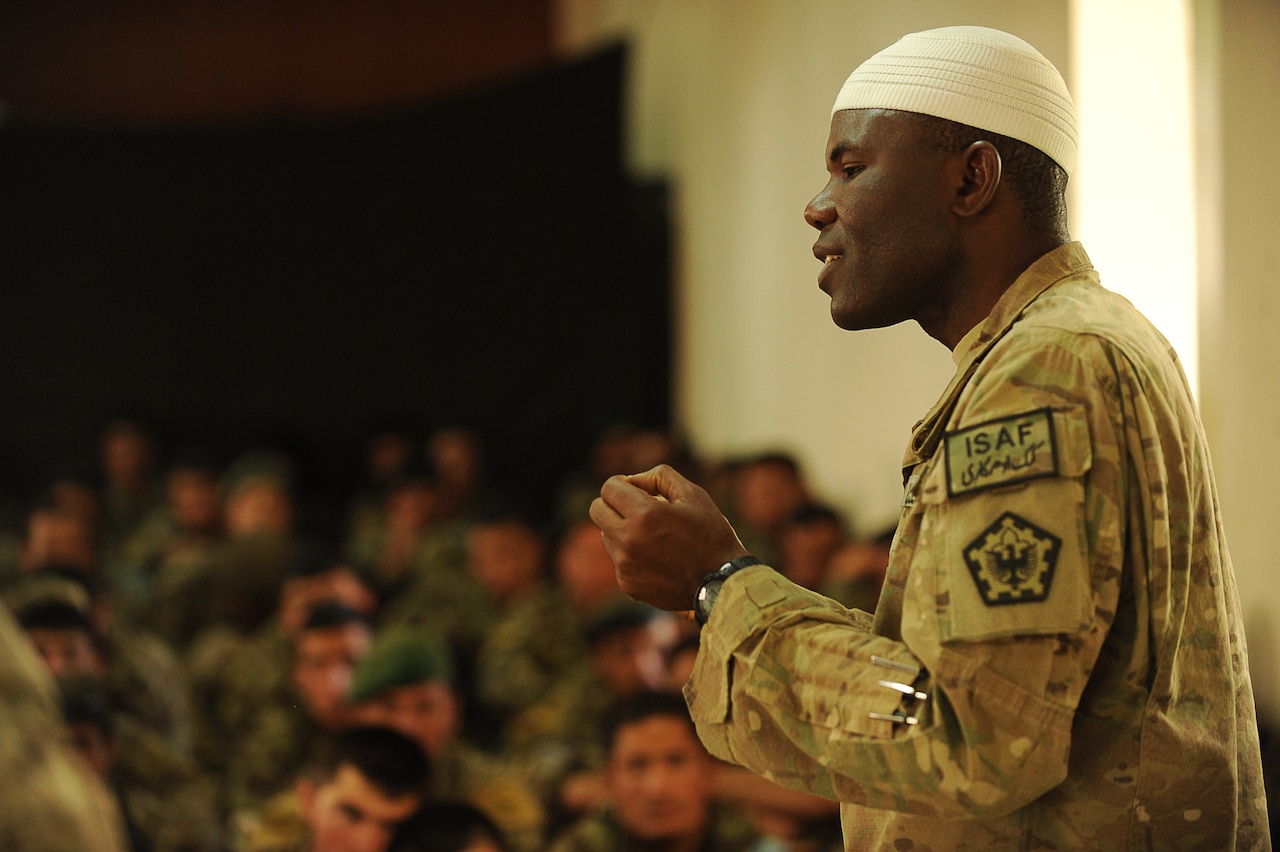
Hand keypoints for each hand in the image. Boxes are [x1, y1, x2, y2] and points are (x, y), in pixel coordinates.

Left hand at [589, 464, 748, 610]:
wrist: (722, 583)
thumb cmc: (710, 534)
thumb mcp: (693, 495)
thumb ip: (659, 477)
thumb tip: (632, 480)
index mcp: (645, 514)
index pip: (609, 488)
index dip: (621, 484)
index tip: (634, 489)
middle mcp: (629, 540)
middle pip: (596, 510)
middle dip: (613, 503)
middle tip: (636, 508)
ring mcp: (625, 565)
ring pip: (606, 535)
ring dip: (622, 529)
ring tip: (653, 536)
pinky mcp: (627, 584)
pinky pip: (617, 560)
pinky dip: (631, 554)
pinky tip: (657, 558)